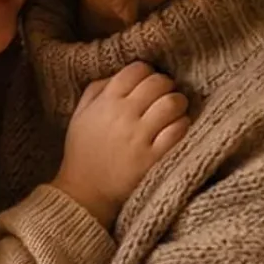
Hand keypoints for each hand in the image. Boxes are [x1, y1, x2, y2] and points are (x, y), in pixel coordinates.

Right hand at [52, 61, 189, 226]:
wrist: (84, 194)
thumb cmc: (83, 152)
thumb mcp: (80, 115)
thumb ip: (97, 89)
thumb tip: (121, 74)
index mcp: (106, 101)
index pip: (137, 69)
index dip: (147, 73)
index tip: (148, 85)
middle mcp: (123, 114)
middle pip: (159, 82)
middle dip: (165, 87)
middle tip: (163, 98)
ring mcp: (139, 136)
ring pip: (173, 102)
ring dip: (178, 104)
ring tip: (173, 113)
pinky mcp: (153, 157)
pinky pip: (179, 130)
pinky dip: (182, 126)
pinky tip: (176, 131)